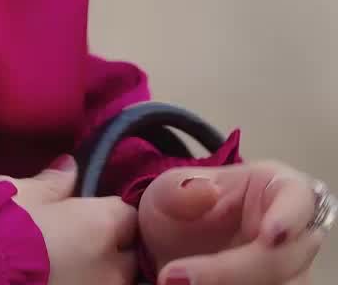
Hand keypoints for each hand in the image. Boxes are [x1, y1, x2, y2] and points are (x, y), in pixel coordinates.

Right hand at [0, 156, 138, 284]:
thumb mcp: (22, 193)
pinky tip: (59, 279)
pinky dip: (81, 284)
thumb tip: (71, 167)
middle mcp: (112, 268)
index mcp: (102, 226)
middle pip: (129, 256)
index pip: (128, 214)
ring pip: (112, 281)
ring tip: (67, 265)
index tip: (91, 211)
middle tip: (80, 241)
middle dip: (112, 248)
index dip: (111, 211)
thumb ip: (54, 182)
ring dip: (98, 273)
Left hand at [138, 160, 327, 284]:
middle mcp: (293, 235)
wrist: (171, 254)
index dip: (289, 217)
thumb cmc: (181, 210)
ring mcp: (291, 273)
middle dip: (235, 271)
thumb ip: (179, 189)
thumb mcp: (166, 192)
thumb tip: (208, 191)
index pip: (297, 199)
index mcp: (274, 190)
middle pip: (286, 258)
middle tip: (179, 278)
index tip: (269, 234)